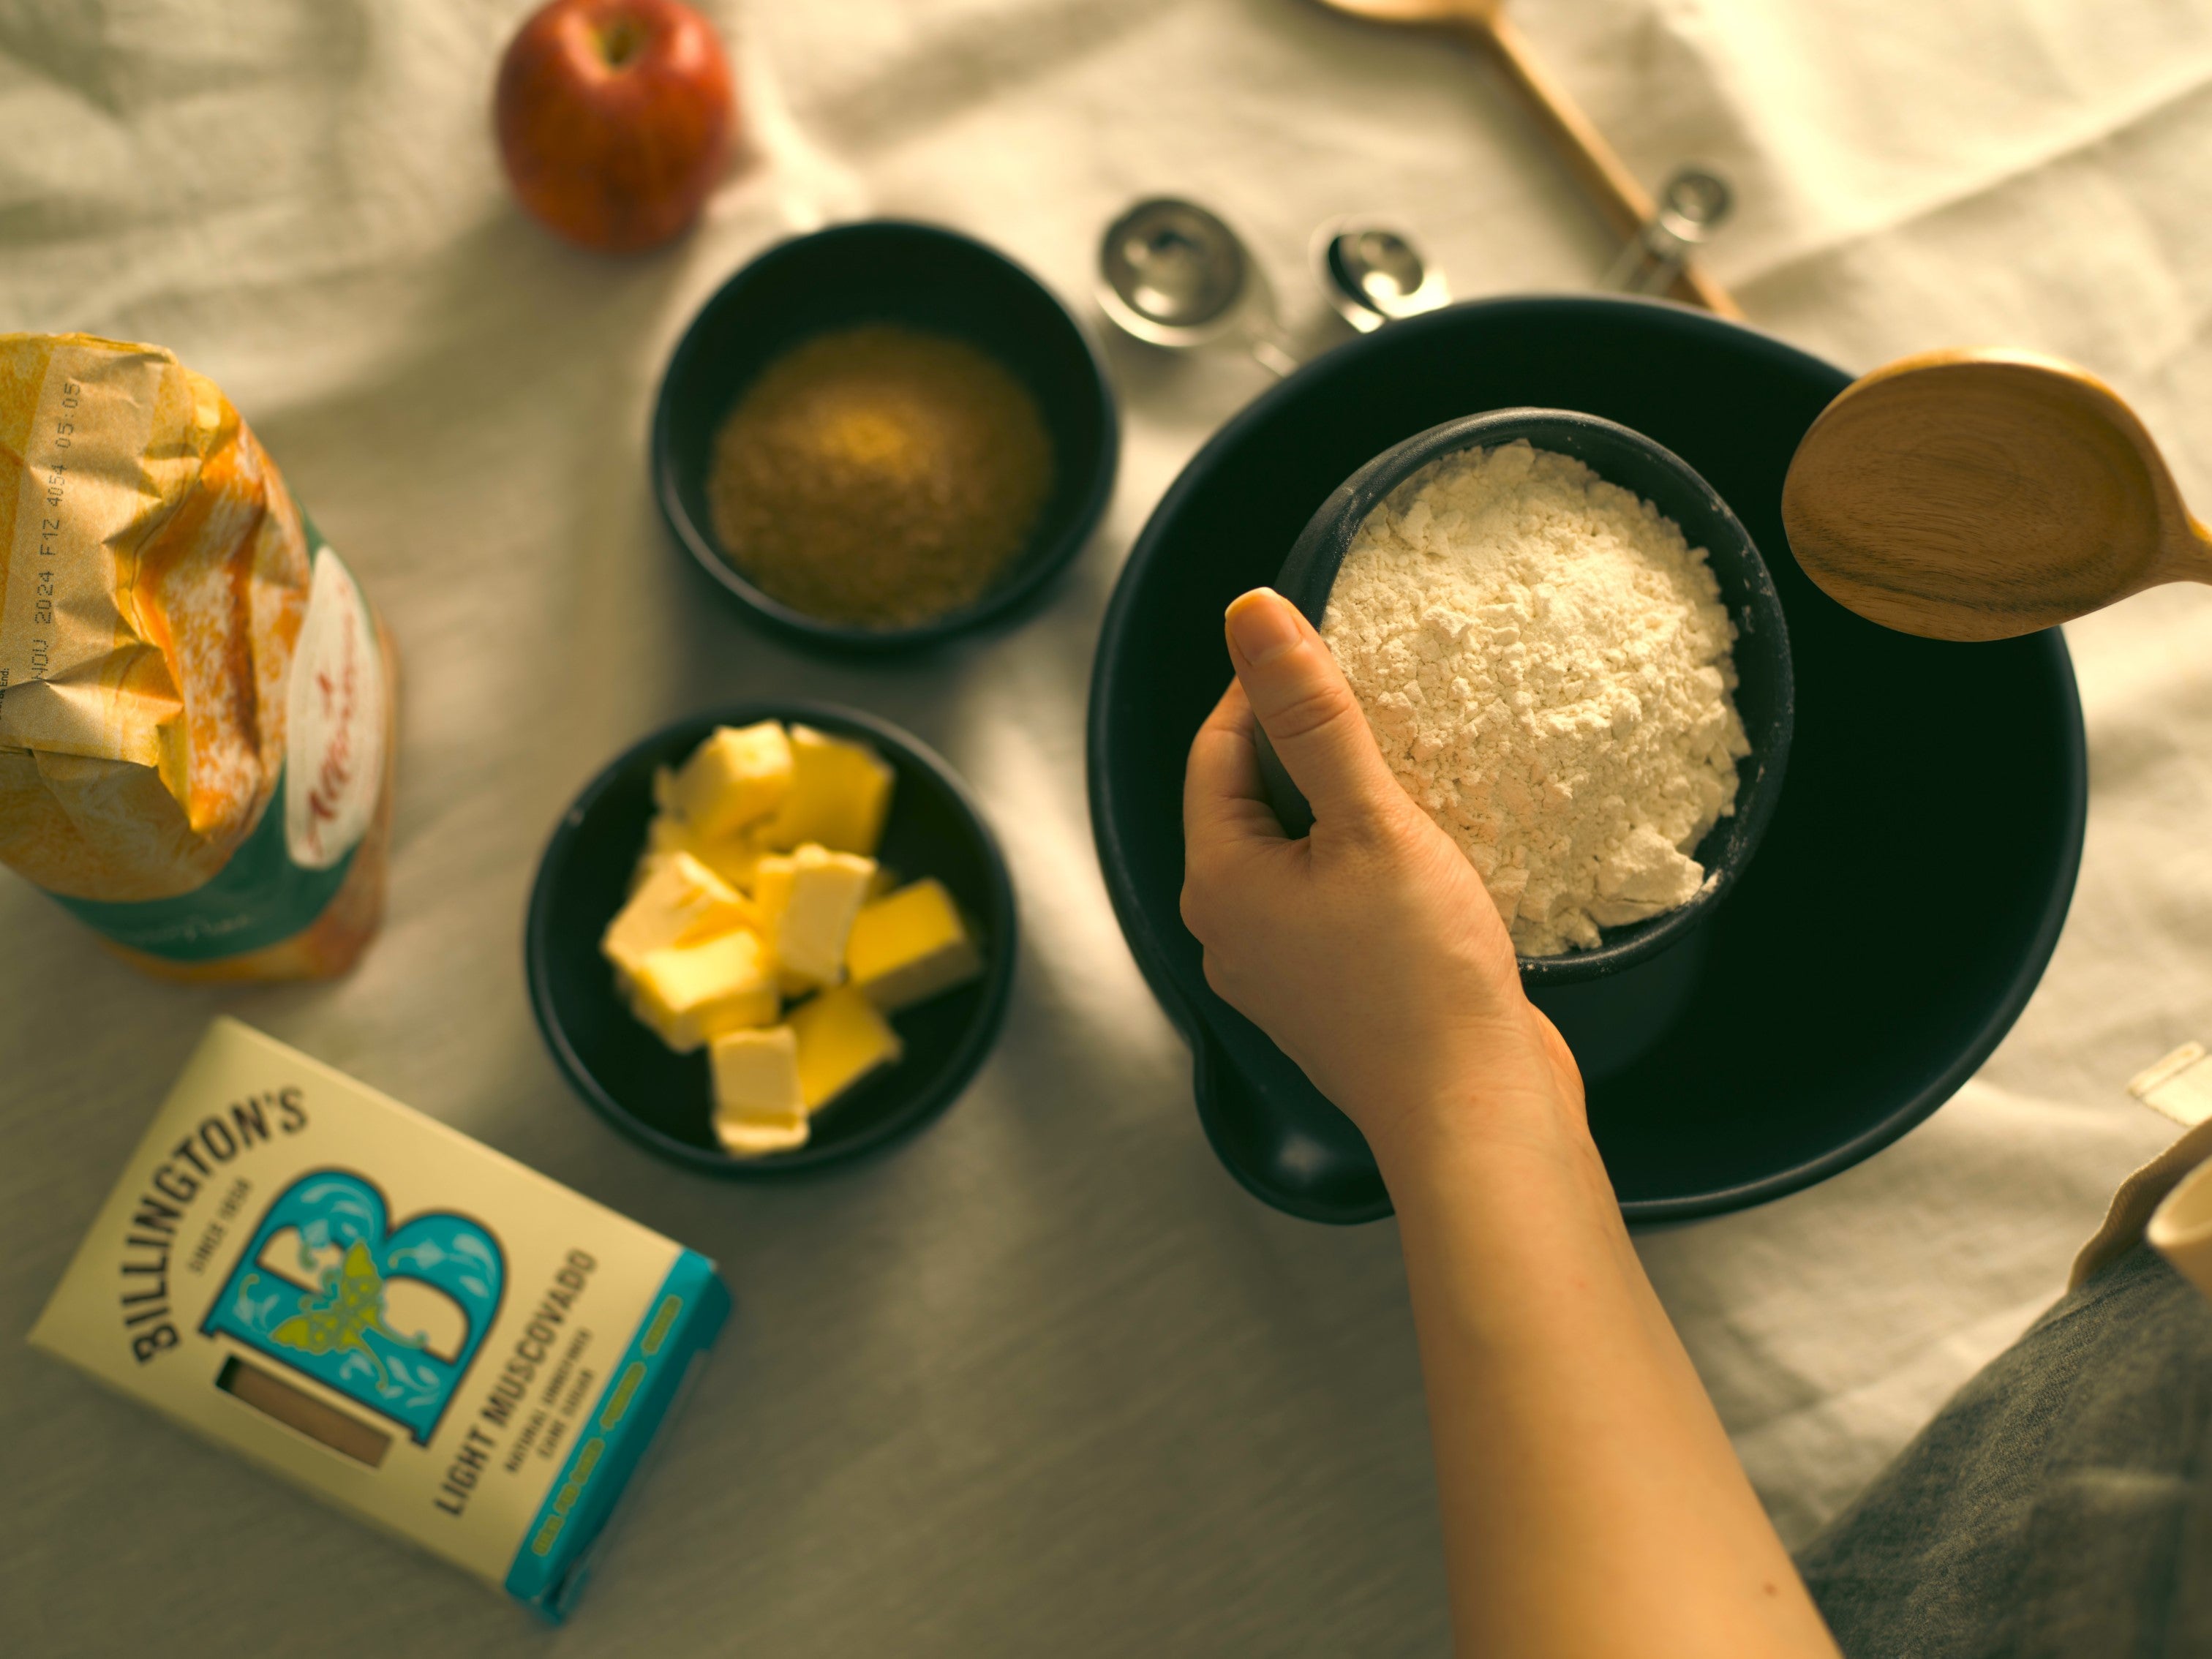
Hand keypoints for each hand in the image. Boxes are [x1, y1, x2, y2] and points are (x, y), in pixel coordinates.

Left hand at [1180, 588, 1582, 1169]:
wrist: (1476, 1113)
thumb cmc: (1419, 978)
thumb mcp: (1370, 821)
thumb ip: (1312, 712)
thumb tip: (1250, 613)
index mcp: (1216, 882)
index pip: (1216, 749)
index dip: (1265, 687)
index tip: (1329, 648)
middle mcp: (1231, 929)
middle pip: (1253, 799)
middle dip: (1310, 745)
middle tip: (1381, 702)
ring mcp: (1280, 969)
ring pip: (1299, 850)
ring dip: (1347, 804)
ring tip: (1413, 768)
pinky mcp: (1333, 993)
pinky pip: (1333, 899)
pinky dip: (1368, 861)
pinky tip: (1428, 847)